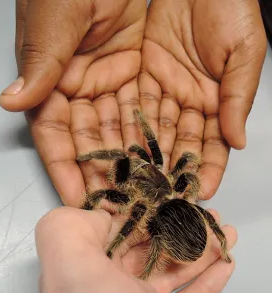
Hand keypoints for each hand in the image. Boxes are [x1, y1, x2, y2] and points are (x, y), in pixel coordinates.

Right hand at [0, 0, 145, 205]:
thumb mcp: (57, 19)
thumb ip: (41, 62)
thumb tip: (12, 101)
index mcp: (52, 79)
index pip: (54, 135)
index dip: (64, 168)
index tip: (77, 199)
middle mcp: (79, 88)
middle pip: (88, 141)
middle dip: (100, 174)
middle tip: (115, 206)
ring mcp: (108, 84)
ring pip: (118, 132)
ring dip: (128, 163)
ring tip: (141, 193)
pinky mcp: (135, 75)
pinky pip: (142, 112)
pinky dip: (149, 136)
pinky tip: (158, 160)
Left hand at [35, 207, 236, 292]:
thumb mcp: (73, 277)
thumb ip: (68, 233)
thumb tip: (97, 217)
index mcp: (83, 275)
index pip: (113, 232)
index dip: (143, 212)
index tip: (170, 197)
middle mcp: (106, 292)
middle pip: (148, 248)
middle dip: (180, 228)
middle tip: (208, 215)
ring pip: (172, 270)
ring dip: (201, 250)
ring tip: (226, 233)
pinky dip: (207, 281)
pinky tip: (225, 265)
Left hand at [139, 0, 266, 198]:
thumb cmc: (231, 9)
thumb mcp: (244, 54)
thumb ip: (238, 99)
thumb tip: (239, 142)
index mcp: (218, 101)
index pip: (214, 144)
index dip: (209, 168)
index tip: (201, 191)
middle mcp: (191, 102)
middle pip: (182, 144)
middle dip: (173, 171)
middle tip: (163, 196)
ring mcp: (167, 91)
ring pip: (157, 131)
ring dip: (149, 157)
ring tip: (141, 183)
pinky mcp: (144, 77)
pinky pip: (138, 107)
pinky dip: (133, 129)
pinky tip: (127, 151)